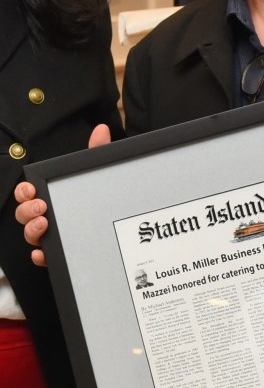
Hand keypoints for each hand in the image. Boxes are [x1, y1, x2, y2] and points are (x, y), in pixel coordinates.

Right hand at [14, 123, 112, 266]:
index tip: (31, 188)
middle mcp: (45, 216)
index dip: (24, 191)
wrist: (116, 224)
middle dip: (26, 210)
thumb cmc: (97, 195)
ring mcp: (51, 235)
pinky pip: (46, 258)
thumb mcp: (96, 175)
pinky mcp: (61, 253)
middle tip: (40, 206)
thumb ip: (96, 152)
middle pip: (23, 215)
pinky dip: (41, 256)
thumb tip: (102, 130)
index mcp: (49, 196)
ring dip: (32, 231)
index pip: (27, 193)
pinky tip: (43, 254)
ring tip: (44, 224)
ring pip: (31, 236)